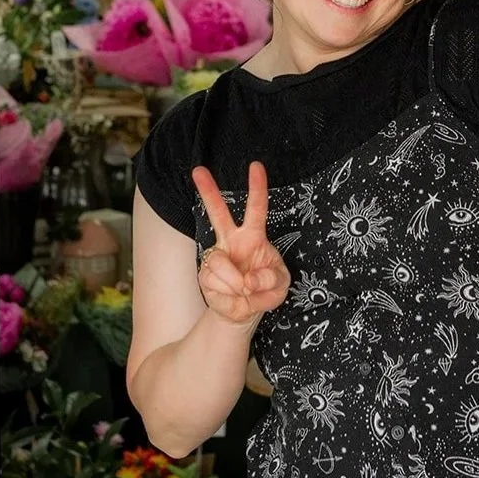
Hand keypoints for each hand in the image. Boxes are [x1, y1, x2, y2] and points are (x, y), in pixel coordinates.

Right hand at [192, 162, 290, 323]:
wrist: (244, 311)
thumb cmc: (265, 290)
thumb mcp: (280, 285)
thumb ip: (270, 280)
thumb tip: (249, 279)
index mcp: (254, 236)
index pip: (256, 208)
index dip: (257, 188)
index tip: (256, 166)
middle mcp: (232, 241)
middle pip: (218, 213)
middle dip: (208, 191)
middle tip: (198, 170)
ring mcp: (216, 256)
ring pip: (219, 262)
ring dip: (236, 282)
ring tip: (243, 290)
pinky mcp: (205, 274)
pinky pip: (216, 283)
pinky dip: (230, 295)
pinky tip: (233, 295)